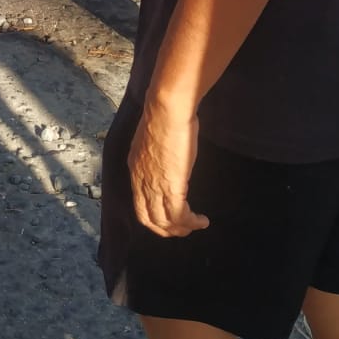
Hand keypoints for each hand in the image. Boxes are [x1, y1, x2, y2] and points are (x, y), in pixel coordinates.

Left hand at [128, 100, 208, 238]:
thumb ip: (157, 155)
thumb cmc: (165, 115)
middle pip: (148, 219)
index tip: (169, 216)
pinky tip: (202, 221)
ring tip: (196, 225)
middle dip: (166, 229)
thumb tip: (169, 159)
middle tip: (183, 229)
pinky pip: (179, 215)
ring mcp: (154, 185)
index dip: (153, 215)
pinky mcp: (172, 187)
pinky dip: (192, 222)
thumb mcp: (154, 140)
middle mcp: (141, 180)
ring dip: (182, 228)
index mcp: (135, 168)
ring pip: (164, 221)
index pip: (139, 203)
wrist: (167, 109)